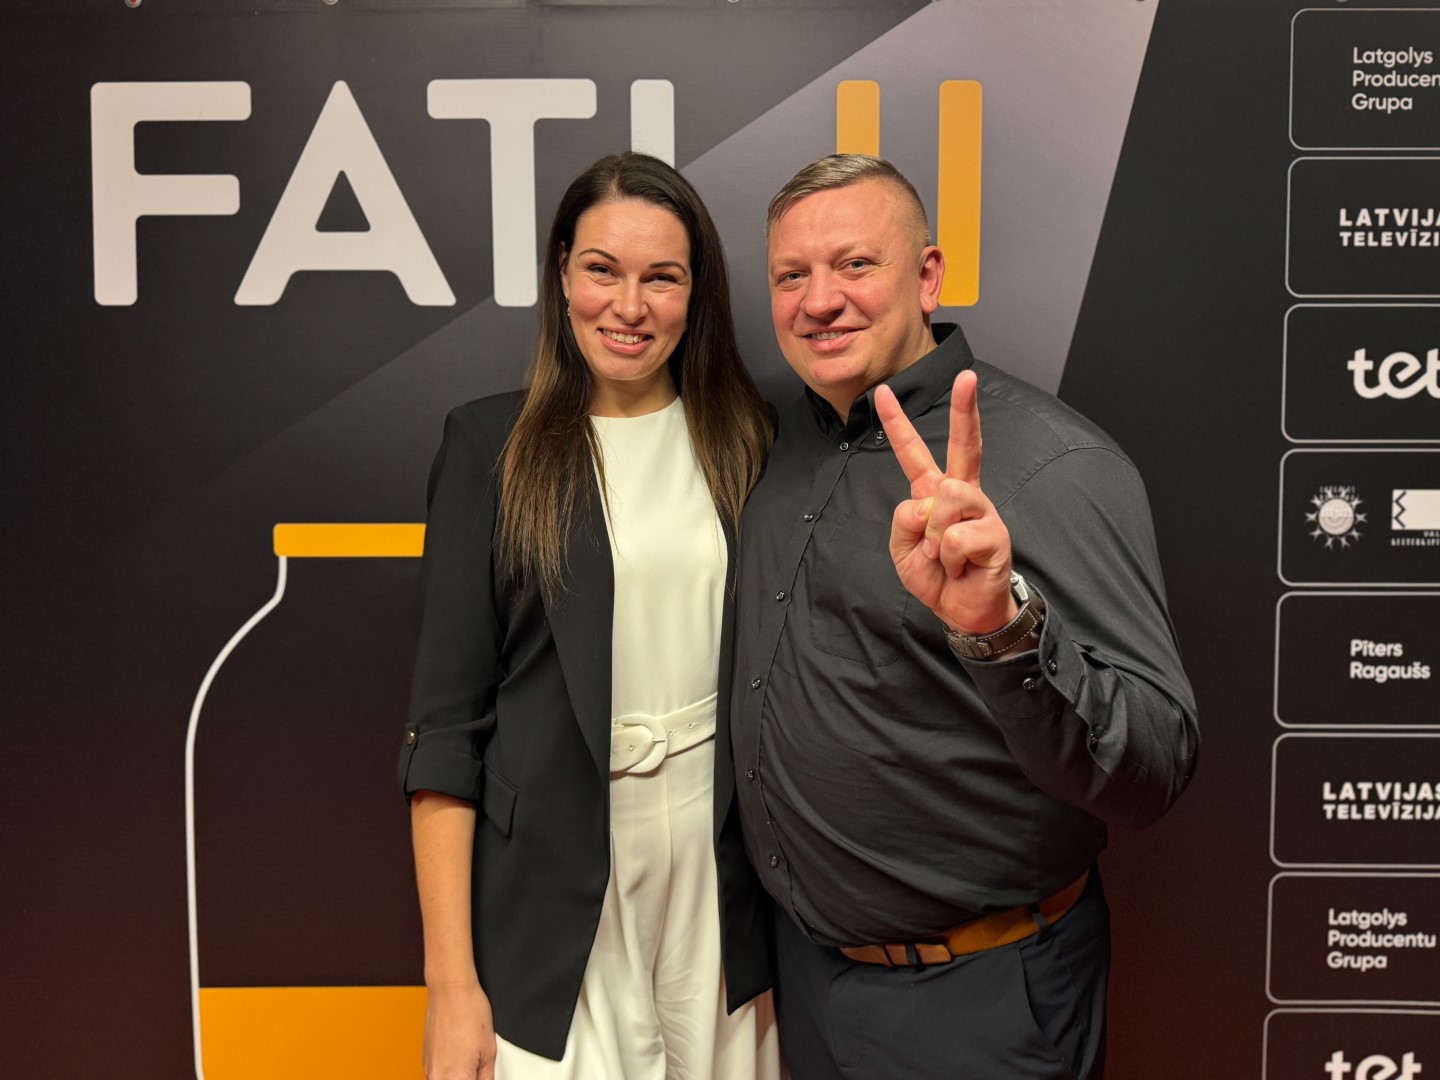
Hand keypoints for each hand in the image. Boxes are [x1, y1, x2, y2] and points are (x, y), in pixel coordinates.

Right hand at [423, 979, 495, 1079]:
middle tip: (478, 1068)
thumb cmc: (469, 1012)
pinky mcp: (424, 1059)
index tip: (481, 1075)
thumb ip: (486, 1077)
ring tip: (470, 1058)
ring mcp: (428, 1068)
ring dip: (458, 1076)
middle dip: (468, 1078)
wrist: (451, 991)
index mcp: (455, 1078)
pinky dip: (449, 1070)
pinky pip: (438, 1073)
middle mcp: (436, 1076)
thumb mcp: (489, 1052)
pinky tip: (460, 1053)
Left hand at [875, 370, 1015, 634]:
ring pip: (947, 499)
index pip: (913, 453)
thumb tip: (928, 504)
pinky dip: (948, 559)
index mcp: (933, 493)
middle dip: (964, 409)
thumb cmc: (935, 576)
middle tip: (968, 377)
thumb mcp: (902, 549)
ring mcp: (982, 511)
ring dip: (933, 536)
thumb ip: (904, 521)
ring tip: (943, 556)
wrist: (963, 610)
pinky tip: (961, 566)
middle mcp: (961, 494)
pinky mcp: (996, 534)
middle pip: (963, 445)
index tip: (882, 392)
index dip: (896, 423)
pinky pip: (955, 537)